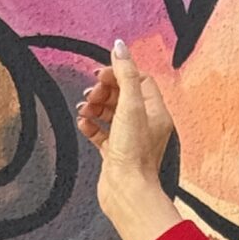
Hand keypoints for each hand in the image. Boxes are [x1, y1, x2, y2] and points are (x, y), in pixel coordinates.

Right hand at [75, 39, 182, 239]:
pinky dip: (91, 125)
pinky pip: (101, 133)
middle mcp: (145, 126)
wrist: (126, 193)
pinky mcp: (115, 155)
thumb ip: (125, 74)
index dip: (120, 73)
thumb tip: (119, 46)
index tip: (102, 75)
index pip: (139, 80)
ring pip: (111, 113)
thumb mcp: (130, 106)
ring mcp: (130, 141)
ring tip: (84, 108)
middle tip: (92, 94)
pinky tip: (83, 124)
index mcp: (155, 113)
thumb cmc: (133, 154)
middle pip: (123, 95)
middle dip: (104, 90)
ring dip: (95, 106)